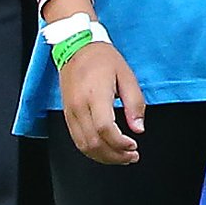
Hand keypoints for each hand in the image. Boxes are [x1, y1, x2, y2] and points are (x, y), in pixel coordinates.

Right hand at [59, 36, 144, 162]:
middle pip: (94, 142)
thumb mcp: (127, 75)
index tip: (134, 145)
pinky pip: (77, 140)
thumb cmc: (102, 58)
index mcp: (95, 95)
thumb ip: (135, 103)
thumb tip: (138, 128)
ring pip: (84, 146)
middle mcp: (79, 106)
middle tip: (131, 156)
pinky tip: (106, 150)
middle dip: (115, 156)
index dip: (120, 143)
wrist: (76, 47)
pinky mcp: (67, 114)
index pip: (105, 129)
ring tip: (121, 157)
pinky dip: (92, 150)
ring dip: (104, 157)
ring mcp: (71, 112)